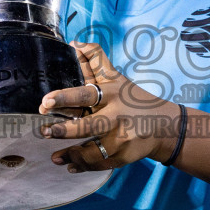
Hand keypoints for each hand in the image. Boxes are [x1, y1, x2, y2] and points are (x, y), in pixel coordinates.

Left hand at [39, 42, 179, 172]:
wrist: (165, 126)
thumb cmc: (134, 100)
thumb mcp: (117, 79)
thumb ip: (95, 62)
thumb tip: (75, 43)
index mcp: (112, 95)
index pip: (86, 95)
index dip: (65, 98)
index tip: (45, 101)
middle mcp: (117, 116)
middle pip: (89, 125)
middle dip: (65, 130)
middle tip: (45, 131)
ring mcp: (122, 139)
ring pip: (93, 150)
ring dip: (72, 154)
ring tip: (55, 157)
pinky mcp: (124, 156)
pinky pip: (101, 164)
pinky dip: (84, 166)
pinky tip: (71, 166)